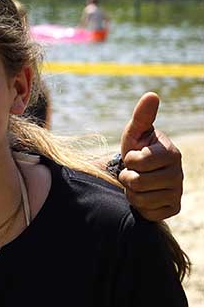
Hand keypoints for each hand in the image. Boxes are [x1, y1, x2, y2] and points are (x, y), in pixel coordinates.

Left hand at [118, 92, 182, 220]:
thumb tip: (151, 95)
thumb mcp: (134, 133)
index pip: (139, 161)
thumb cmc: (136, 149)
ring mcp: (177, 193)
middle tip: (132, 172)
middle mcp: (179, 174)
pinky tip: (144, 196)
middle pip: (138, 182)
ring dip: (131, 192)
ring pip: (141, 199)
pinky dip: (139, 206)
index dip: (128, 160)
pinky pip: (148, 212)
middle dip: (127, 177)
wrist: (137, 174)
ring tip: (136, 183)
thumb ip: (142, 116)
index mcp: (172, 154)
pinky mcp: (172, 209)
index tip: (133, 157)